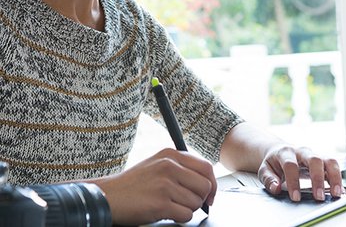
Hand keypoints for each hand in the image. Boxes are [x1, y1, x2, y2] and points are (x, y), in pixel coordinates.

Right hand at [93, 148, 216, 225]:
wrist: (107, 196)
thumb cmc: (133, 183)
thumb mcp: (157, 163)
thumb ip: (179, 166)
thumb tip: (205, 180)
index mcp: (171, 154)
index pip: (206, 166)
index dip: (212, 183)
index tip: (210, 194)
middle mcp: (170, 166)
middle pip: (205, 185)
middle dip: (202, 199)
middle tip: (192, 204)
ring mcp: (165, 184)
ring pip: (196, 202)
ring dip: (188, 209)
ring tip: (173, 206)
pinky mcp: (161, 203)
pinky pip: (186, 215)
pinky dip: (181, 218)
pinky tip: (169, 213)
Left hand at [257, 145, 342, 201]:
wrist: (280, 151)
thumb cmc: (274, 162)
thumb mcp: (265, 169)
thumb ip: (268, 179)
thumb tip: (276, 188)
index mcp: (286, 152)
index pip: (291, 165)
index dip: (294, 181)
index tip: (295, 197)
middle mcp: (302, 152)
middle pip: (314, 159)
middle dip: (317, 178)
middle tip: (318, 196)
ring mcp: (314, 155)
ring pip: (329, 160)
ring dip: (334, 177)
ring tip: (335, 193)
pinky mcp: (323, 162)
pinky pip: (334, 167)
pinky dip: (339, 179)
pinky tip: (340, 191)